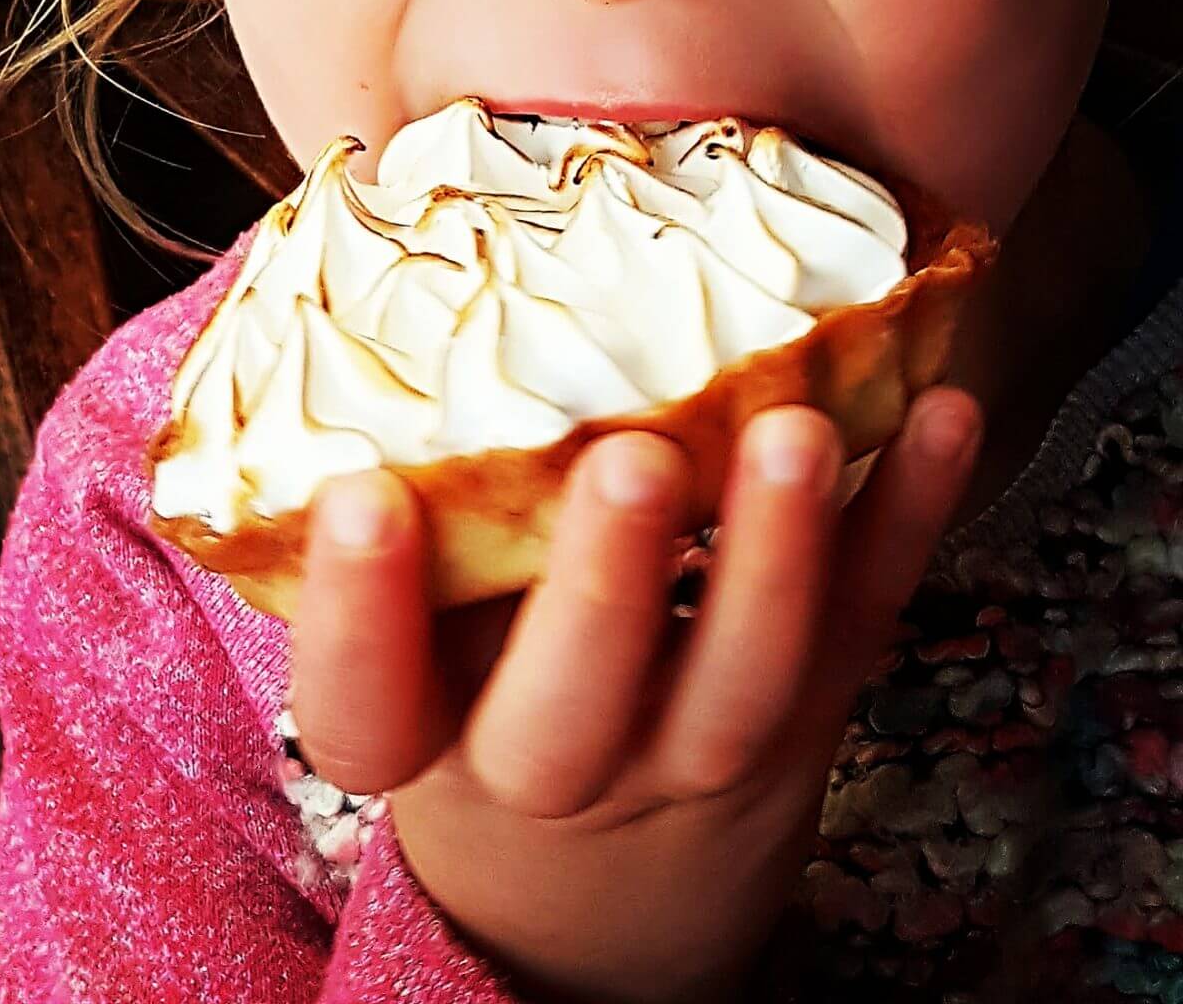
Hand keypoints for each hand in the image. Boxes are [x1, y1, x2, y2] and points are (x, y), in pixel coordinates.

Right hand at [290, 388, 981, 1003]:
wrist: (603, 912)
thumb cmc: (493, 740)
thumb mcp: (432, 677)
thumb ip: (435, 562)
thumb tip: (413, 386)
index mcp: (436, 745)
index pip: (368, 708)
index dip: (357, 617)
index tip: (361, 497)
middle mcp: (563, 769)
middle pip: (571, 718)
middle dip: (602, 592)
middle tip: (628, 463)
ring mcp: (699, 757)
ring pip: (740, 684)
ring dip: (776, 557)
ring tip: (797, 431)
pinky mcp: (809, 720)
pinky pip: (860, 625)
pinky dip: (908, 519)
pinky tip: (941, 417)